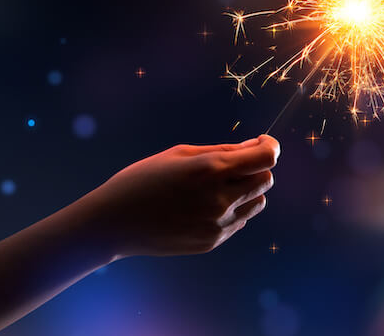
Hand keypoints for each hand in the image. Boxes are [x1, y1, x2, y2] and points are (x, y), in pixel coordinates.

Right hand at [80, 134, 279, 257]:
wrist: (113, 223)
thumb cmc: (144, 178)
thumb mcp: (181, 154)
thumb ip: (223, 151)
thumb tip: (254, 146)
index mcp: (211, 170)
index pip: (266, 157)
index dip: (270, 145)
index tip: (261, 141)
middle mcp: (219, 199)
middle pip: (266, 179)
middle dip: (257, 167)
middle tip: (234, 164)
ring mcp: (217, 224)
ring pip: (258, 202)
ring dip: (248, 190)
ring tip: (221, 185)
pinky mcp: (212, 242)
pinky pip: (240, 221)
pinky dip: (233, 209)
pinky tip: (206, 204)